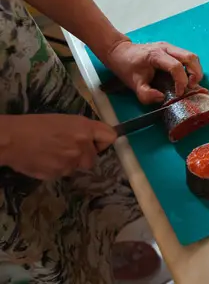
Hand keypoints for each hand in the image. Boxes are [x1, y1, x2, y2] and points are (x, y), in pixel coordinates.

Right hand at [0, 114, 115, 179]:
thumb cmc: (35, 125)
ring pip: (79, 166)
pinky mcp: (60, 173)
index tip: (96, 143)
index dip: (103, 142)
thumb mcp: (64, 121)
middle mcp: (82, 145)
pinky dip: (57, 169)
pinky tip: (45, 160)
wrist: (12, 139)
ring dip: (70, 163)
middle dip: (84, 156)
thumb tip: (93, 140)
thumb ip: (82, 131)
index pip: (110, 137)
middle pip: (94, 157)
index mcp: (84, 128)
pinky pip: (64, 173)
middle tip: (66, 148)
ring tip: (53, 153)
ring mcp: (72, 161)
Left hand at [102, 40, 202, 103]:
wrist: (120, 52)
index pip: (176, 66)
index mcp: (155, 55)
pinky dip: (192, 68)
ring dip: (196, 70)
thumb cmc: (127, 67)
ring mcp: (170, 47)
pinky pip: (188, 57)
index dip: (181, 81)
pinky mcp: (172, 49)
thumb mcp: (133, 84)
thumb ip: (145, 94)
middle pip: (190, 57)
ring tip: (191, 83)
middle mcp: (166, 48)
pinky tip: (187, 77)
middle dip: (195, 74)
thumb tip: (161, 98)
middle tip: (191, 87)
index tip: (179, 93)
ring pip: (192, 56)